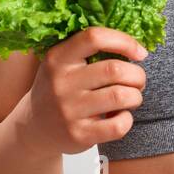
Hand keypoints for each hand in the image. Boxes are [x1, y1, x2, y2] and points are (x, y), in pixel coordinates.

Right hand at [19, 27, 147, 155]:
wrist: (33, 128)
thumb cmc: (60, 89)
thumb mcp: (62, 63)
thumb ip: (89, 49)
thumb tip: (135, 45)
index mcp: (57, 58)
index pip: (94, 37)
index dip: (124, 41)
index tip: (140, 53)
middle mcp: (61, 83)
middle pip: (115, 69)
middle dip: (137, 75)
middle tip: (138, 81)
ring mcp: (69, 111)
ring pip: (121, 96)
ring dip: (135, 96)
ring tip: (131, 98)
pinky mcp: (79, 135)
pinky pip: (119, 125)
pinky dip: (128, 119)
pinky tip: (120, 116)